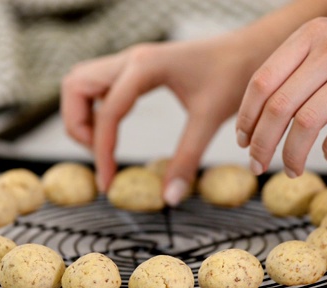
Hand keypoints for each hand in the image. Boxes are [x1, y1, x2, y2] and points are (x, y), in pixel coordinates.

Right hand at [62, 35, 263, 205]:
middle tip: (100, 155)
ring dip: (81, 115)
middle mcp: (130, 59)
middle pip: (75, 87)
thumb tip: (169, 198)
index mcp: (145, 67)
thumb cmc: (234, 75)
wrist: (251, 50)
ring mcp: (130, 60)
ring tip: (103, 144)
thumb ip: (187, 159)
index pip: (107, 113)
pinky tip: (114, 130)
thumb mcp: (210, 118)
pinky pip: (97, 85)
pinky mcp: (135, 67)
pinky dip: (93, 108)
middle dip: (78, 126)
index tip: (108, 183)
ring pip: (80, 82)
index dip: (102, 152)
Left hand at [236, 0, 326, 177]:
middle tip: (258, 166)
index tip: (244, 141)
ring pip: (307, 121)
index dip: (247, 117)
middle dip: (263, 144)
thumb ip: (299, 68)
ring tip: (292, 170)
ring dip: (293, 154)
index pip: (262, 81)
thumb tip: (263, 114)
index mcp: (309, 36)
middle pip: (278, 106)